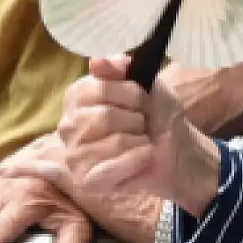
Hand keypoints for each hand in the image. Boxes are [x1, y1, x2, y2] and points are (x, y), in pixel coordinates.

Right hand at [51, 57, 218, 215]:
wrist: (175, 148)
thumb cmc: (154, 114)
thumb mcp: (145, 81)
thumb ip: (120, 67)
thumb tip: (97, 61)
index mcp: (77, 97)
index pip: (98, 88)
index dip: (130, 93)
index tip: (143, 100)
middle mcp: (68, 126)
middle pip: (105, 116)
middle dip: (137, 119)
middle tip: (143, 124)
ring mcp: (74, 156)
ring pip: (113, 142)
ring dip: (139, 140)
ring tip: (140, 141)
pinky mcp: (86, 182)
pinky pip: (114, 167)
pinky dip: (137, 160)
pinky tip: (142, 158)